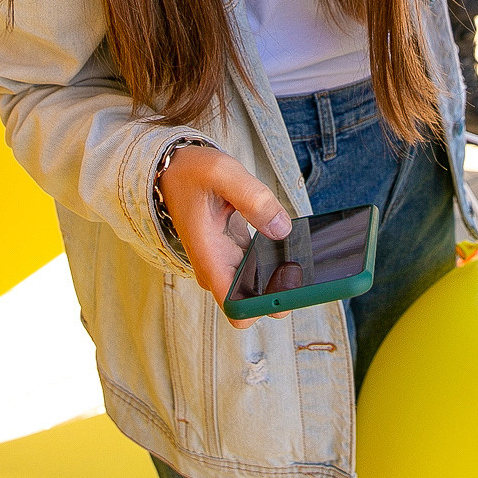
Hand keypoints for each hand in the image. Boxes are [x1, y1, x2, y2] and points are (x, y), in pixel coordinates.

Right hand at [158, 145, 291, 328]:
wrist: (174, 170)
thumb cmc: (193, 172)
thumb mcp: (224, 174)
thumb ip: (254, 199)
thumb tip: (283, 229)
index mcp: (210, 257)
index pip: (236, 308)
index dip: (265, 305)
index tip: (288, 287)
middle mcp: (217, 267)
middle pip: (255, 300)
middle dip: (281, 289)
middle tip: (303, 266)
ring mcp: (226, 262)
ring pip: (260, 285)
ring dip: (281, 274)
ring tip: (303, 255)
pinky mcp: (236, 253)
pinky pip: (260, 267)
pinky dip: (277, 259)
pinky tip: (293, 245)